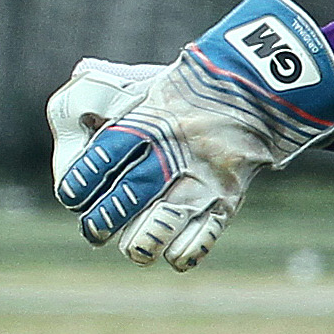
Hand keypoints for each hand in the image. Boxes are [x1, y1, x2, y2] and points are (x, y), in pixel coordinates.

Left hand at [51, 0, 333, 270]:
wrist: (262, 87)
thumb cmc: (194, 87)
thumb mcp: (151, 80)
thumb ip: (112, 86)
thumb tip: (79, 82)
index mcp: (150, 119)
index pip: (104, 156)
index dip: (82, 181)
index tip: (72, 197)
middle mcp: (176, 151)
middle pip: (128, 196)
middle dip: (102, 222)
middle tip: (94, 231)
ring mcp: (205, 177)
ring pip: (163, 226)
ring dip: (140, 244)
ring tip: (132, 247)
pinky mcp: (230, 197)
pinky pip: (203, 238)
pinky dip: (182, 253)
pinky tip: (169, 253)